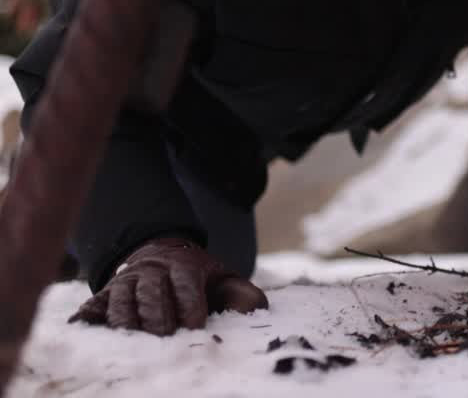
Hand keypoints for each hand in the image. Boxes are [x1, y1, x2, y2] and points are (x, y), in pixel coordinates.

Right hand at [69, 236, 267, 335]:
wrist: (160, 253)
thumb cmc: (196, 277)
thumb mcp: (222, 278)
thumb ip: (241, 293)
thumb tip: (258, 309)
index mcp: (183, 265)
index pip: (186, 285)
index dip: (191, 306)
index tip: (196, 328)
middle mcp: (151, 270)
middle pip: (152, 293)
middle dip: (158, 317)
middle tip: (165, 339)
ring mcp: (125, 281)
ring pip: (121, 299)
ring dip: (126, 320)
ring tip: (132, 341)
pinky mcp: (104, 294)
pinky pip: (93, 304)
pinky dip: (87, 315)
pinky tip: (83, 327)